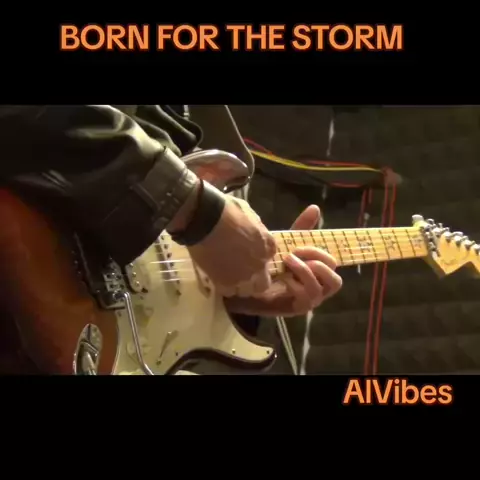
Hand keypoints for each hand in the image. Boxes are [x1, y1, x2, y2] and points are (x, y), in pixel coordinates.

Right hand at [185, 191, 276, 296]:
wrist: (205, 219)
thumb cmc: (227, 210)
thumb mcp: (250, 214)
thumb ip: (256, 229)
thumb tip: (254, 233)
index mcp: (268, 246)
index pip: (270, 259)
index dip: (259, 258)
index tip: (250, 254)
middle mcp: (259, 265)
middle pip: (262, 284)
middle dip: (255, 280)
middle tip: (243, 272)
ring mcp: (243, 276)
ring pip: (246, 291)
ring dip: (239, 285)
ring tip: (228, 275)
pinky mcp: (224, 283)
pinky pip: (228, 291)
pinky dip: (224, 286)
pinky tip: (217, 277)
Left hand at [224, 205, 342, 316]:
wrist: (246, 285)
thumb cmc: (270, 265)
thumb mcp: (286, 245)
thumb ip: (301, 229)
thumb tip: (315, 208)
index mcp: (318, 272)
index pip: (333, 263)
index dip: (319, 253)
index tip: (298, 247)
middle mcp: (318, 288)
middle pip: (335, 280)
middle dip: (317, 264)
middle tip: (294, 255)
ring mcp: (309, 300)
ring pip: (321, 289)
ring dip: (305, 273)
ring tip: (286, 263)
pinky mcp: (296, 309)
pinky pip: (306, 299)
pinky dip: (295, 286)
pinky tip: (281, 278)